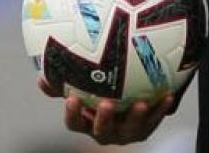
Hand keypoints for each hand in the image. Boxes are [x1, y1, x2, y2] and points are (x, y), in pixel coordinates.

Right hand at [38, 77, 172, 144]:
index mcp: (87, 122)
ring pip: (130, 129)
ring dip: (136, 117)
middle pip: (102, 130)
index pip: (75, 123)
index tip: (72, 98)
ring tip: (141, 103)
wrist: (130, 103)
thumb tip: (40, 76)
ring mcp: (125, 133)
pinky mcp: (145, 129)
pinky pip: (155, 120)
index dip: (73, 113)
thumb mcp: (84, 88)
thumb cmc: (100, 93)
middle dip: (104, 119)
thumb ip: (65, 82)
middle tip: (106, 103)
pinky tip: (168, 95)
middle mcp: (105, 131)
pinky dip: (161, 109)